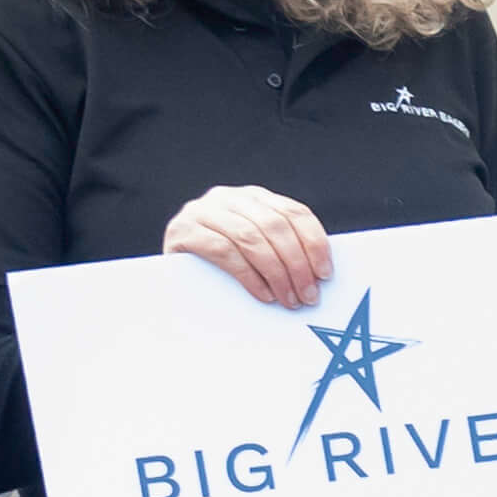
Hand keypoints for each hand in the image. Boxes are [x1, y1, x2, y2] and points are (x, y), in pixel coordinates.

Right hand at [164, 187, 330, 309]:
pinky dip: (249, 276)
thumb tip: (320, 274)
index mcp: (253, 197)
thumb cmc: (222, 265)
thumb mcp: (254, 248)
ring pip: (251, 238)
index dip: (314, 243)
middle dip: (297, 264)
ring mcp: (202, 211)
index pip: (294, 212)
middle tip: (309, 295)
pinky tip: (263, 294)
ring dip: (277, 273)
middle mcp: (227, 197)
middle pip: (275, 226)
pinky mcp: (183, 231)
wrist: (170, 273)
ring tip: (289, 299)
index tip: (325, 273)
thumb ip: (280, 248)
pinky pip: (224, 251)